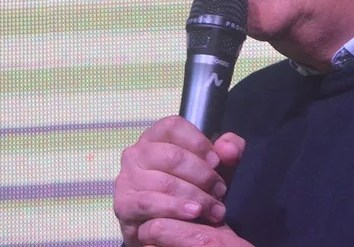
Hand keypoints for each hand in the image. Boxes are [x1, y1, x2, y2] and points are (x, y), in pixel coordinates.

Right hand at [113, 115, 245, 246]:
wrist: (163, 226)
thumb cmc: (189, 187)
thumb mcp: (212, 166)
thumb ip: (228, 150)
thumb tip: (230, 149)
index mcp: (155, 136)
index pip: (173, 126)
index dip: (198, 142)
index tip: (217, 162)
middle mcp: (136, 153)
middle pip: (172, 156)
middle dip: (202, 175)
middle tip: (220, 191)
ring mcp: (126, 178)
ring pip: (164, 182)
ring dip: (195, 196)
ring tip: (214, 208)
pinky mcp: (123, 204)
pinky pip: (150, 203)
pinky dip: (175, 208)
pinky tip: (193, 214)